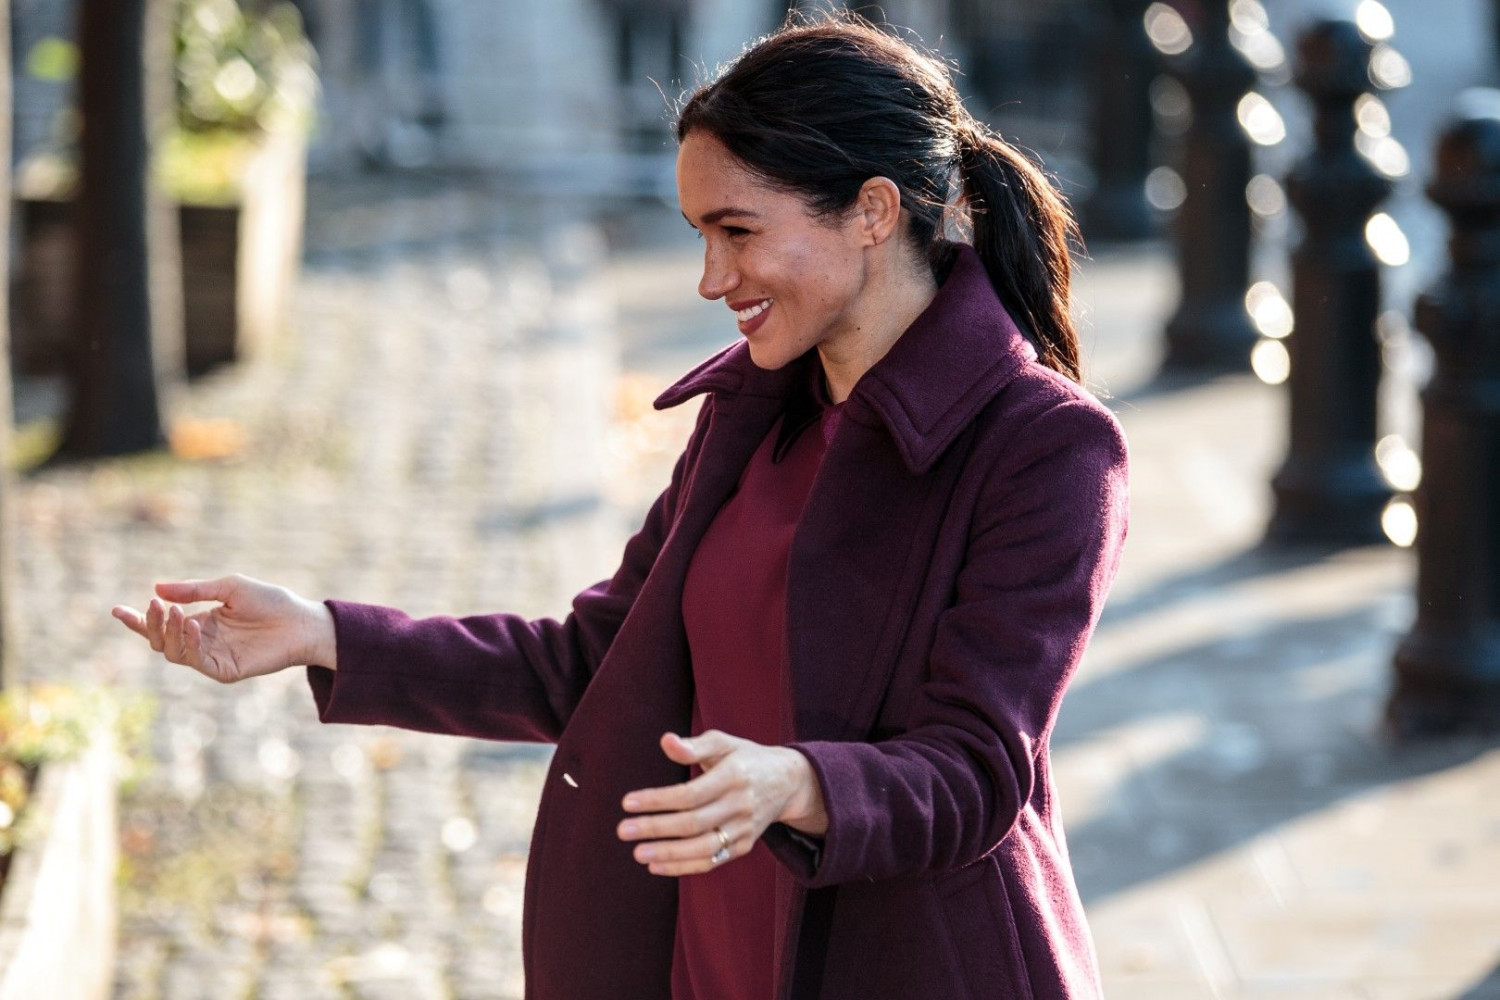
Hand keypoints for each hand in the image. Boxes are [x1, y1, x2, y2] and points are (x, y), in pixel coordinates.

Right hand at [111, 574, 335, 683]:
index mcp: (201, 622)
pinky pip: (195, 660)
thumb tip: (157, 588)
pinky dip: (188, 643)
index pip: (162, 624)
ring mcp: (212, 657)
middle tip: (154, 605)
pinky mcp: (224, 671)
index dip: (138, 620)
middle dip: (150, 624)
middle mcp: (202, 641)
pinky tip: (192, 624)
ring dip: (167, 632)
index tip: (116, 610)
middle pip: (160, 640)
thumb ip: (195, 590)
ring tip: (173, 611)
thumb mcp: (229, 588)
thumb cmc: (270, 601)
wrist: (301, 621)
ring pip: (172, 652)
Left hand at [617, 730, 827, 876]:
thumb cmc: (744, 758)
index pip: (690, 793)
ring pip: (704, 848)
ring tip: (638, 854)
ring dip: (669, 854)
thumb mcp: (724, 742)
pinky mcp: (744, 846)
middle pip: (694, 823)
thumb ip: (694, 745)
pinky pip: (712, 861)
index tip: (627, 802)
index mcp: (734, 775)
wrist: (787, 782)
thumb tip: (666, 741)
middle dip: (656, 828)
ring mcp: (745, 829)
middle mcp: (741, 804)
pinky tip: (657, 866)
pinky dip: (684, 867)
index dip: (658, 800)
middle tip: (623, 830)